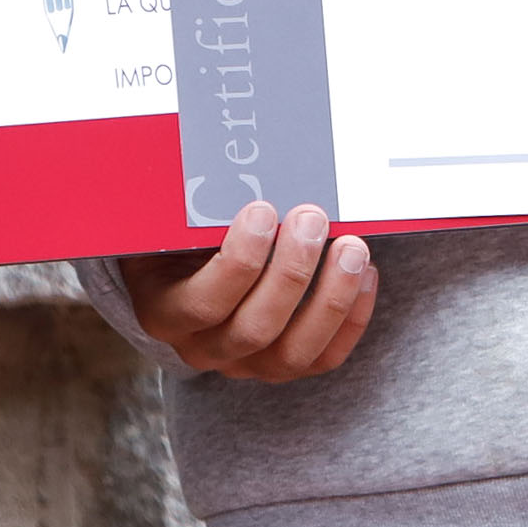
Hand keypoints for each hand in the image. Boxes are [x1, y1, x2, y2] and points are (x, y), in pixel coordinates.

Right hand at [118, 200, 377, 380]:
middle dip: (291, 272)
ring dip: (330, 298)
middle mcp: (202, 347)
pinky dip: (351, 318)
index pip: (201, 304)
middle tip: (312, 218)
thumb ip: (189, 203)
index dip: (238, 262)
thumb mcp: (171, 219)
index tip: (262, 209)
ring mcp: (245, 363)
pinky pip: (324, 357)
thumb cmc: (183, 234)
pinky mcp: (283, 365)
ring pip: (292, 352)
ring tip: (352, 248)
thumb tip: (221, 161)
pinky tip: (364, 274)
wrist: (187, 268)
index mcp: (163, 310)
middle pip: (253, 329)